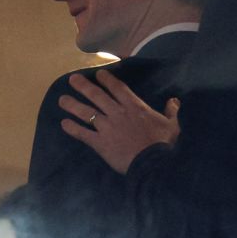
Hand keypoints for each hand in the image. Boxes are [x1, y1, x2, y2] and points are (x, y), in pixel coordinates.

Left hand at [59, 69, 179, 173]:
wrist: (152, 163)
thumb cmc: (163, 144)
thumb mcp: (172, 126)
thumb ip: (171, 112)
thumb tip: (175, 101)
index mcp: (134, 107)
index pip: (118, 88)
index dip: (107, 80)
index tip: (98, 74)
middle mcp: (117, 113)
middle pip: (97, 96)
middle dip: (84, 86)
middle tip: (72, 79)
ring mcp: (107, 127)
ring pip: (86, 112)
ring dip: (73, 105)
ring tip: (61, 99)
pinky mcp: (100, 143)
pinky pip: (83, 133)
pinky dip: (73, 129)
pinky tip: (63, 124)